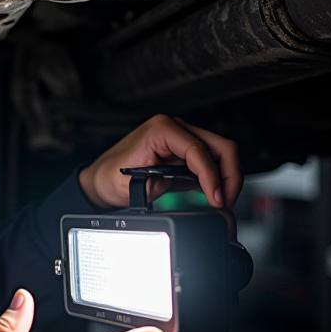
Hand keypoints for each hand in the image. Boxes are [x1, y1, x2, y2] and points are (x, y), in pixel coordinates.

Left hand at [78, 114, 242, 210]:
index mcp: (161, 129)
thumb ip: (164, 184)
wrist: (101, 180)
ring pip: (222, 154)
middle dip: (229, 176)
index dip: (212, 177)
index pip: (200, 150)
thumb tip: (191, 192)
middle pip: (222, 147)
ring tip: (222, 202)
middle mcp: (175, 129)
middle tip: (225, 202)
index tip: (216, 199)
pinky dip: (219, 179)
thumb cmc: (110, 177)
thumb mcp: (134, 185)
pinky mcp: (186, 154)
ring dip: (227, 178)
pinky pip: (213, 163)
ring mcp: (183, 140)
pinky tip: (215, 196)